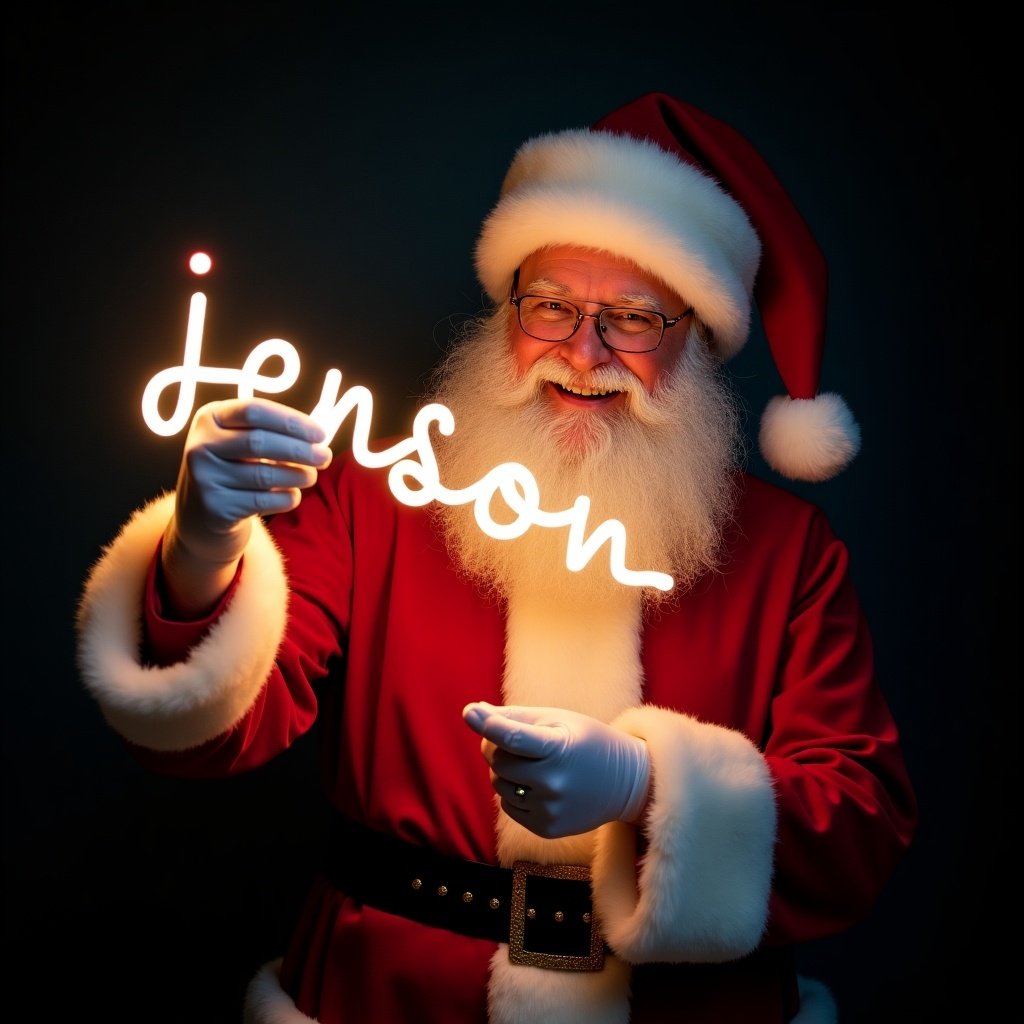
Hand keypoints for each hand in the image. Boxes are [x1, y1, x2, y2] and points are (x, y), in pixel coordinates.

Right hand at [162, 397, 331, 615]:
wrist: (203, 515)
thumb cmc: (234, 467)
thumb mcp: (240, 440)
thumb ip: (272, 431)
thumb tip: (318, 436)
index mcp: (209, 418)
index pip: (254, 411)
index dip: (291, 421)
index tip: (320, 434)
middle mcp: (201, 445)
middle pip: (258, 442)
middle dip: (299, 450)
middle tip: (325, 457)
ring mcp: (204, 478)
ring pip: (263, 475)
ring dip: (297, 476)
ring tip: (311, 477)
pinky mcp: (215, 508)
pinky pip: (262, 502)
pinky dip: (286, 498)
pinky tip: (293, 496)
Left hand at [462, 701, 649, 838]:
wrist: (625, 783)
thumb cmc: (586, 741)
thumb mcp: (558, 719)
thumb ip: (514, 717)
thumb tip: (473, 712)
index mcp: (559, 749)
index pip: (514, 738)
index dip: (489, 725)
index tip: (469, 713)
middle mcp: (554, 782)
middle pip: (499, 761)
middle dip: (497, 748)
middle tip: (516, 741)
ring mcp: (550, 808)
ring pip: (499, 785)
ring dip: (504, 771)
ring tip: (531, 763)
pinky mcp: (546, 828)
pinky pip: (508, 806)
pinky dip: (514, 792)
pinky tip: (537, 784)